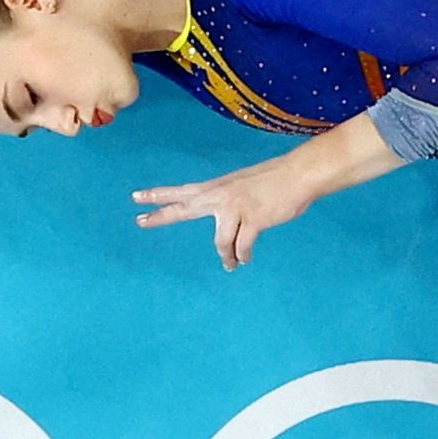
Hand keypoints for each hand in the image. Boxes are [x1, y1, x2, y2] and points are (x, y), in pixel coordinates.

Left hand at [133, 151, 320, 271]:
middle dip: (160, 215)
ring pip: (220, 242)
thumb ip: (230, 201)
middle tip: (139, 221)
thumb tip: (227, 223)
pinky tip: (245, 259)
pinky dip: (242, 256)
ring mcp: (235, 207)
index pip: (183, 191)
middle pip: (183, 207)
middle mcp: (221, 196)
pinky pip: (241, 248)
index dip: (160, 195)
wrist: (300, 174)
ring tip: (231, 264)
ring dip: (227, 256)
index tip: (137, 196)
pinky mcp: (252, 220)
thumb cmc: (277, 180)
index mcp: (219, 188)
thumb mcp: (245, 186)